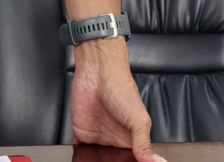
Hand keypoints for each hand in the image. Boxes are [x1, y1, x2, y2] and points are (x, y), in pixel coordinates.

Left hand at [70, 38, 164, 161]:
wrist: (98, 71)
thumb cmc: (122, 89)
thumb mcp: (139, 119)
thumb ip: (144, 143)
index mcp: (132, 142)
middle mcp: (115, 142)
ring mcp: (98, 139)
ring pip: (96, 160)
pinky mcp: (81, 133)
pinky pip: (79, 152)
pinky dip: (79, 159)